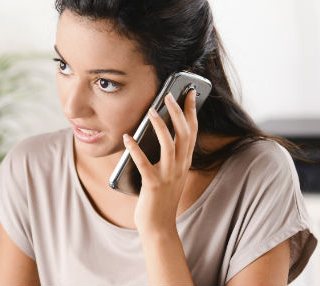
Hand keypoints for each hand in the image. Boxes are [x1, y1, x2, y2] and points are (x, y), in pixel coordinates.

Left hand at [123, 92, 198, 233]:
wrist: (159, 226)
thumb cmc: (160, 198)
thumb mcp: (169, 174)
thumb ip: (168, 156)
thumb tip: (157, 132)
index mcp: (184, 163)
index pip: (192, 132)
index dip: (191, 112)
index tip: (190, 93)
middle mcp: (180, 167)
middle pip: (184, 134)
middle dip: (178, 112)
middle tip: (169, 95)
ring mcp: (168, 176)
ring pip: (169, 145)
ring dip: (160, 126)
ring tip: (151, 111)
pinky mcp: (153, 185)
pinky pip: (144, 163)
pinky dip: (135, 149)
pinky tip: (127, 138)